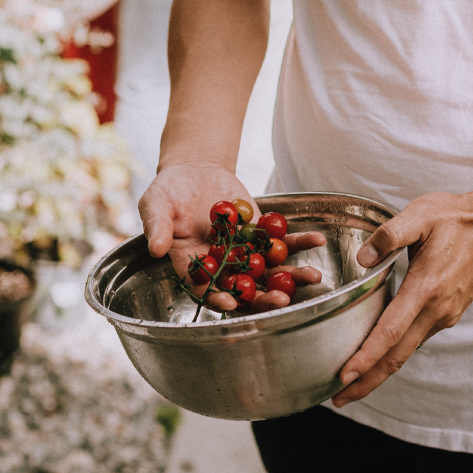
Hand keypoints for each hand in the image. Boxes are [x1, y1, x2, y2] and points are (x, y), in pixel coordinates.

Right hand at [139, 161, 324, 311]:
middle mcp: (221, 265)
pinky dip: (300, 242)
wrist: (195, 171)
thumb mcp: (156, 204)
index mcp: (191, 265)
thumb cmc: (169, 191)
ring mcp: (244, 251)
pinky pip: (283, 242)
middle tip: (282, 301)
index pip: (205, 289)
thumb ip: (157, 226)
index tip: (232, 302)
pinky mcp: (261, 234)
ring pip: (270, 271)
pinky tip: (317, 240)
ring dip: (293, 276)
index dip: (217, 297)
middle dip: (264, 297)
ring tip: (313, 277)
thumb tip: (155, 248)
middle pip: (244, 289)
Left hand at [331, 191, 472, 406]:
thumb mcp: (419, 215)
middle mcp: (437, 309)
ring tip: (351, 383)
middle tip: (338, 397)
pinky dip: (395, 353)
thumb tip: (362, 259)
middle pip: (398, 356)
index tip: (344, 375)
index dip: (366, 357)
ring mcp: (445, 314)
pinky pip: (417, 339)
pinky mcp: (448, 314)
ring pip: (407, 351)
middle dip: (367, 381)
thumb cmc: (453, 218)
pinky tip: (378, 355)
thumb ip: (388, 235)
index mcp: (426, 287)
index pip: (391, 332)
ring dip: (379, 370)